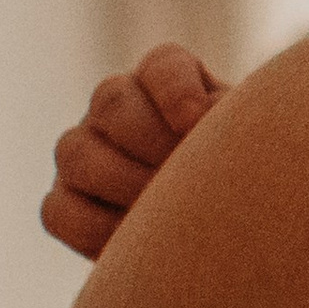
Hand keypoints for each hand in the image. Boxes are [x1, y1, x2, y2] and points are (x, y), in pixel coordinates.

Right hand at [41, 44, 228, 259]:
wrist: (219, 233)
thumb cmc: (242, 181)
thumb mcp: (249, 149)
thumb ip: (236, 132)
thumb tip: (214, 132)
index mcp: (169, 80)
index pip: (164, 65)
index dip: (177, 91)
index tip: (199, 124)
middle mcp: (117, 105)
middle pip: (111, 101)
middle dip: (152, 143)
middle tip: (186, 181)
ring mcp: (82, 150)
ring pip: (76, 153)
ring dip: (125, 187)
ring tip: (168, 217)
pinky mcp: (64, 201)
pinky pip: (59, 211)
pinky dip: (95, 230)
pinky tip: (136, 242)